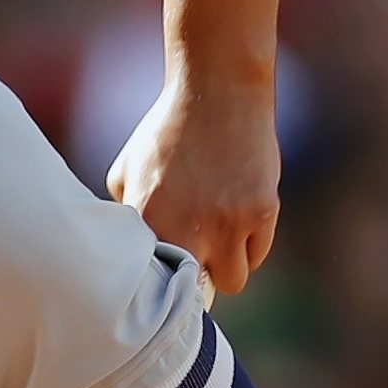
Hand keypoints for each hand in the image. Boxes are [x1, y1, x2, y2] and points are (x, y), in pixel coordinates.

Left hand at [108, 70, 280, 295]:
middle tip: (192, 263)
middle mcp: (187, 227)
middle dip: (191, 283)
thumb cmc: (167, 132)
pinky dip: (250, 243)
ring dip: (225, 265)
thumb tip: (133, 255)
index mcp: (147, 218)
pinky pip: (257, 253)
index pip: (151, 283)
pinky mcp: (262, 213)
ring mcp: (228, 223)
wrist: (217, 93)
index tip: (160, 285)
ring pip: (232, 280)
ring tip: (217, 236)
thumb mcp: (126, 169)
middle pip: (193, 294)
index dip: (158, 287)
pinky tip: (239, 213)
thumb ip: (125, 216)